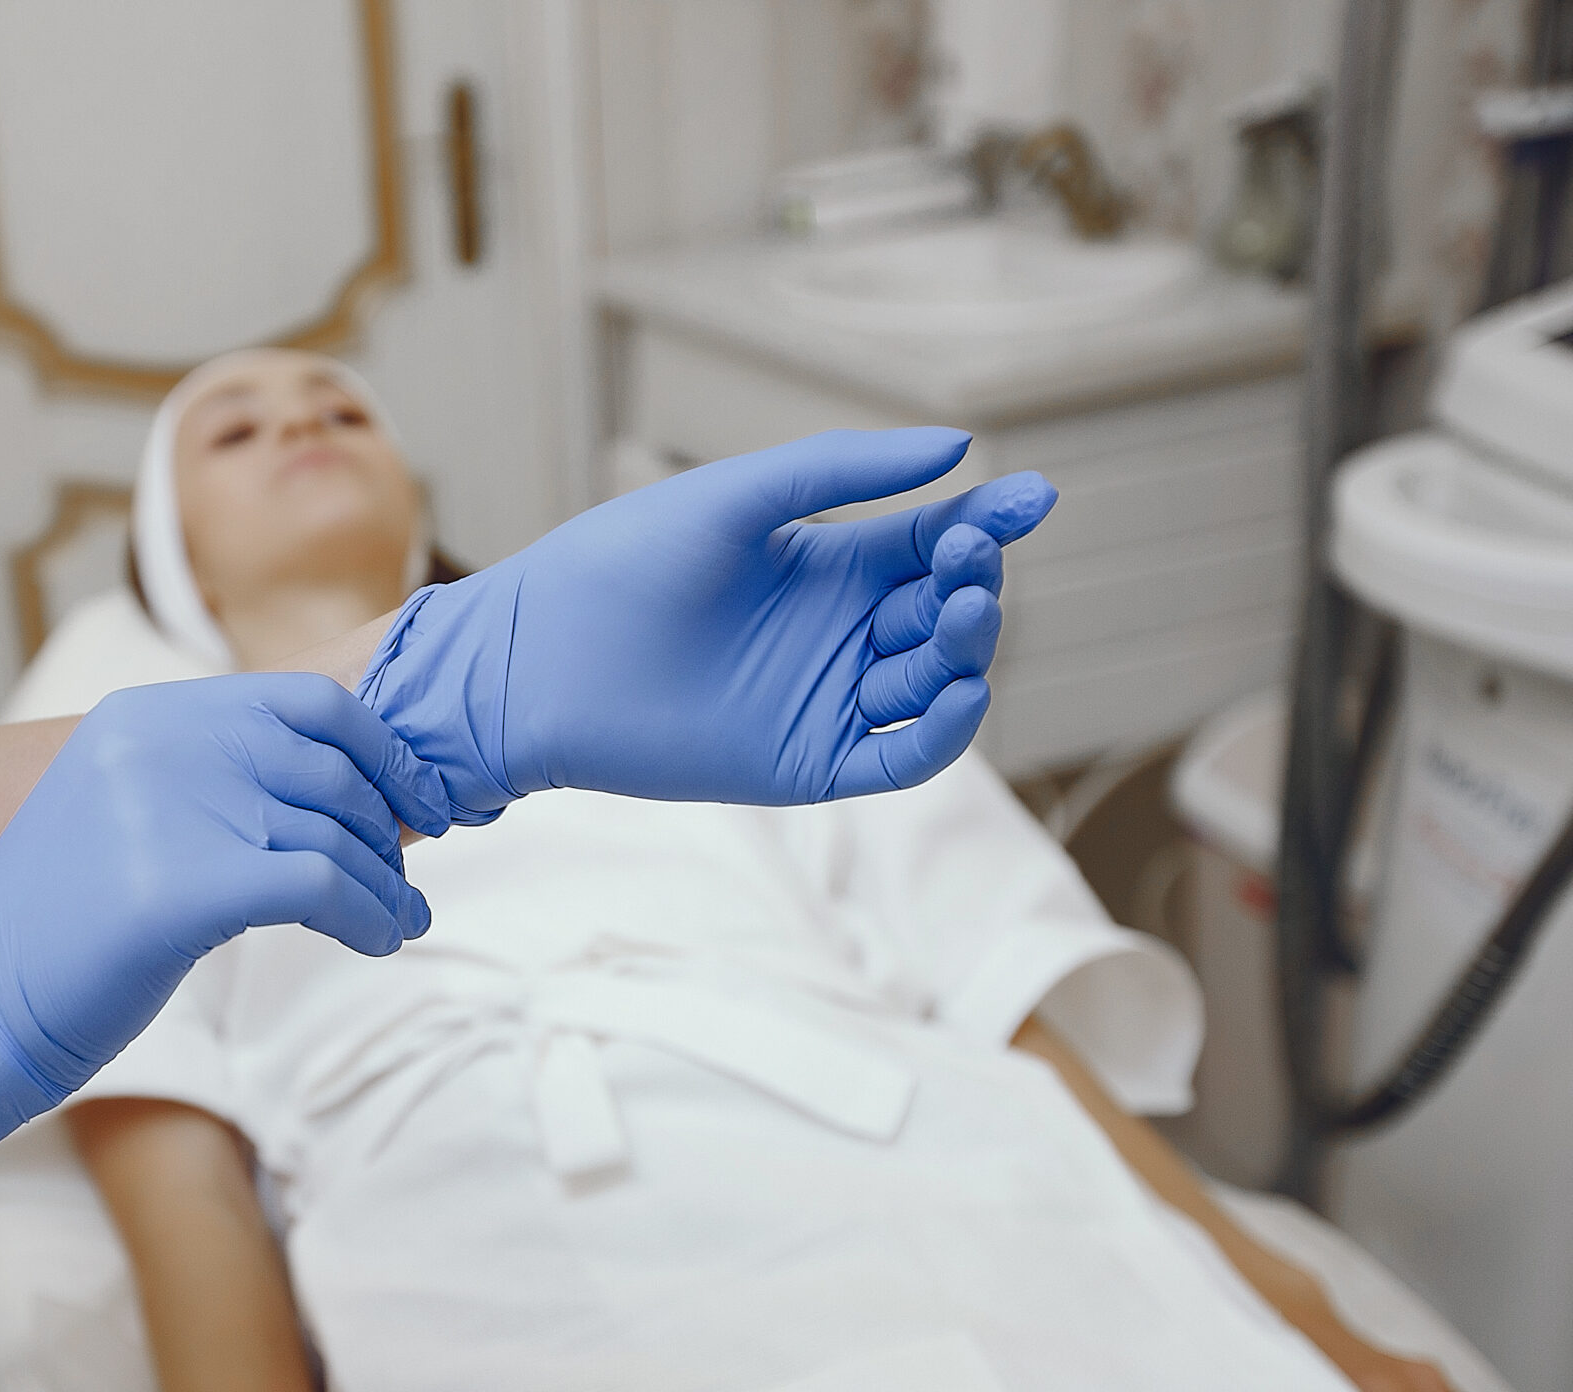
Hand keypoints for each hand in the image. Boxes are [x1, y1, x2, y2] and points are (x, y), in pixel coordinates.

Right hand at [0, 674, 449, 1226]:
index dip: (378, 751)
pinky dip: (371, 916)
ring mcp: (169, 810)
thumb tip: (338, 786)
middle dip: (389, 824)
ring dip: (389, 884)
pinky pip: (324, 886)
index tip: (414, 801)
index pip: (305, 702)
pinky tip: (379, 942)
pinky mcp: (183, 889)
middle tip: (406, 877)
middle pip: (332, 765)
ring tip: (404, 920)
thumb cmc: (59, 929)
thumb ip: (211, 781)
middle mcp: (159, 743)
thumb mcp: (129, 817)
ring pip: (337, 829)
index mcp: (147, 716)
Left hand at [357, 428, 1053, 820]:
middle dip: (971, 583)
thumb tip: (958, 446)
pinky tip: (958, 693)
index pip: (931, 542)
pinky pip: (901, 756)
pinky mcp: (808, 763)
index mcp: (825, 564)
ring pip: (933, 681)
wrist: (536, 662)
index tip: (1036, 497)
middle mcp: (835, 634)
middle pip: (942, 610)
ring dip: (962, 648)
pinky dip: (943, 732)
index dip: (988, 521)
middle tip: (965, 558)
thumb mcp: (737, 499)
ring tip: (949, 611)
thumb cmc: (619, 565)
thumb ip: (841, 472)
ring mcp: (825, 699)